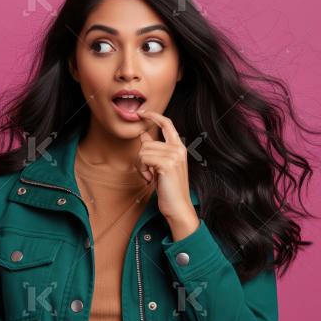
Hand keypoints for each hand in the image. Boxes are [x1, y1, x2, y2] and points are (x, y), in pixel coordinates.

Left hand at [135, 109, 196, 224]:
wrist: (178, 207)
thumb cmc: (169, 188)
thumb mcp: (160, 166)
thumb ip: (154, 149)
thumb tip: (143, 134)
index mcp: (179, 147)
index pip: (167, 124)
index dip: (154, 116)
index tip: (142, 113)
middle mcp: (178, 148)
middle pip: (147, 142)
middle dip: (141, 159)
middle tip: (148, 173)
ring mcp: (174, 155)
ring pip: (143, 150)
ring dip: (141, 166)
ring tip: (151, 177)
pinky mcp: (167, 163)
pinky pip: (143, 158)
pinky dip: (142, 170)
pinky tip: (151, 179)